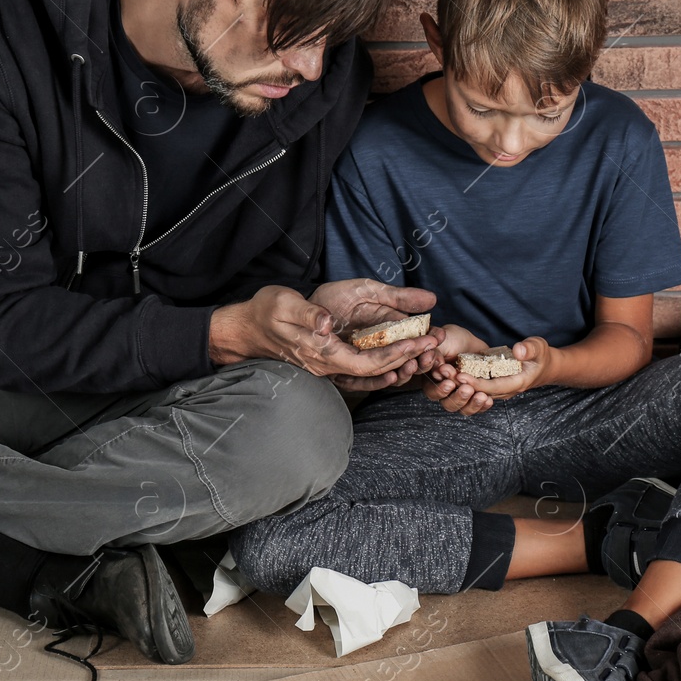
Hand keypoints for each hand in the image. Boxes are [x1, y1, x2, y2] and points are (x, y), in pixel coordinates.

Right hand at [210, 284, 441, 383]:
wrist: (245, 328)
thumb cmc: (264, 312)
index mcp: (320, 353)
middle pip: (376, 373)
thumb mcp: (283, 305)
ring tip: (426, 353)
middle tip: (435, 344)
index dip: (397, 357)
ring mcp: (326, 368)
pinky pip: (360, 372)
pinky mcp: (326, 363)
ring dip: (399, 366)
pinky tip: (399, 362)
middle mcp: (326, 366)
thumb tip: (327, 323)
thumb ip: (307, 315)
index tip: (421, 344)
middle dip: (408, 359)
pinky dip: (382, 369)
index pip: (368, 364)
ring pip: (370, 375)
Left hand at [429, 336, 554, 412]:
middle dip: (462, 386)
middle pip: (480, 392)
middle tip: (446, 374)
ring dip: (459, 386)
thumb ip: (529, 348)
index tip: (460, 375)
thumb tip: (517, 350)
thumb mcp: (539, 347)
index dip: (476, 383)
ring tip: (445, 374)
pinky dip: (462, 383)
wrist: (543, 366)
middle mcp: (505, 390)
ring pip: (475, 393)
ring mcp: (497, 390)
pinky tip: (449, 374)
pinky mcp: (491, 385)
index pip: (493, 387)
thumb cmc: (541, 356)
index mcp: (517, 383)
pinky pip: (476, 388)